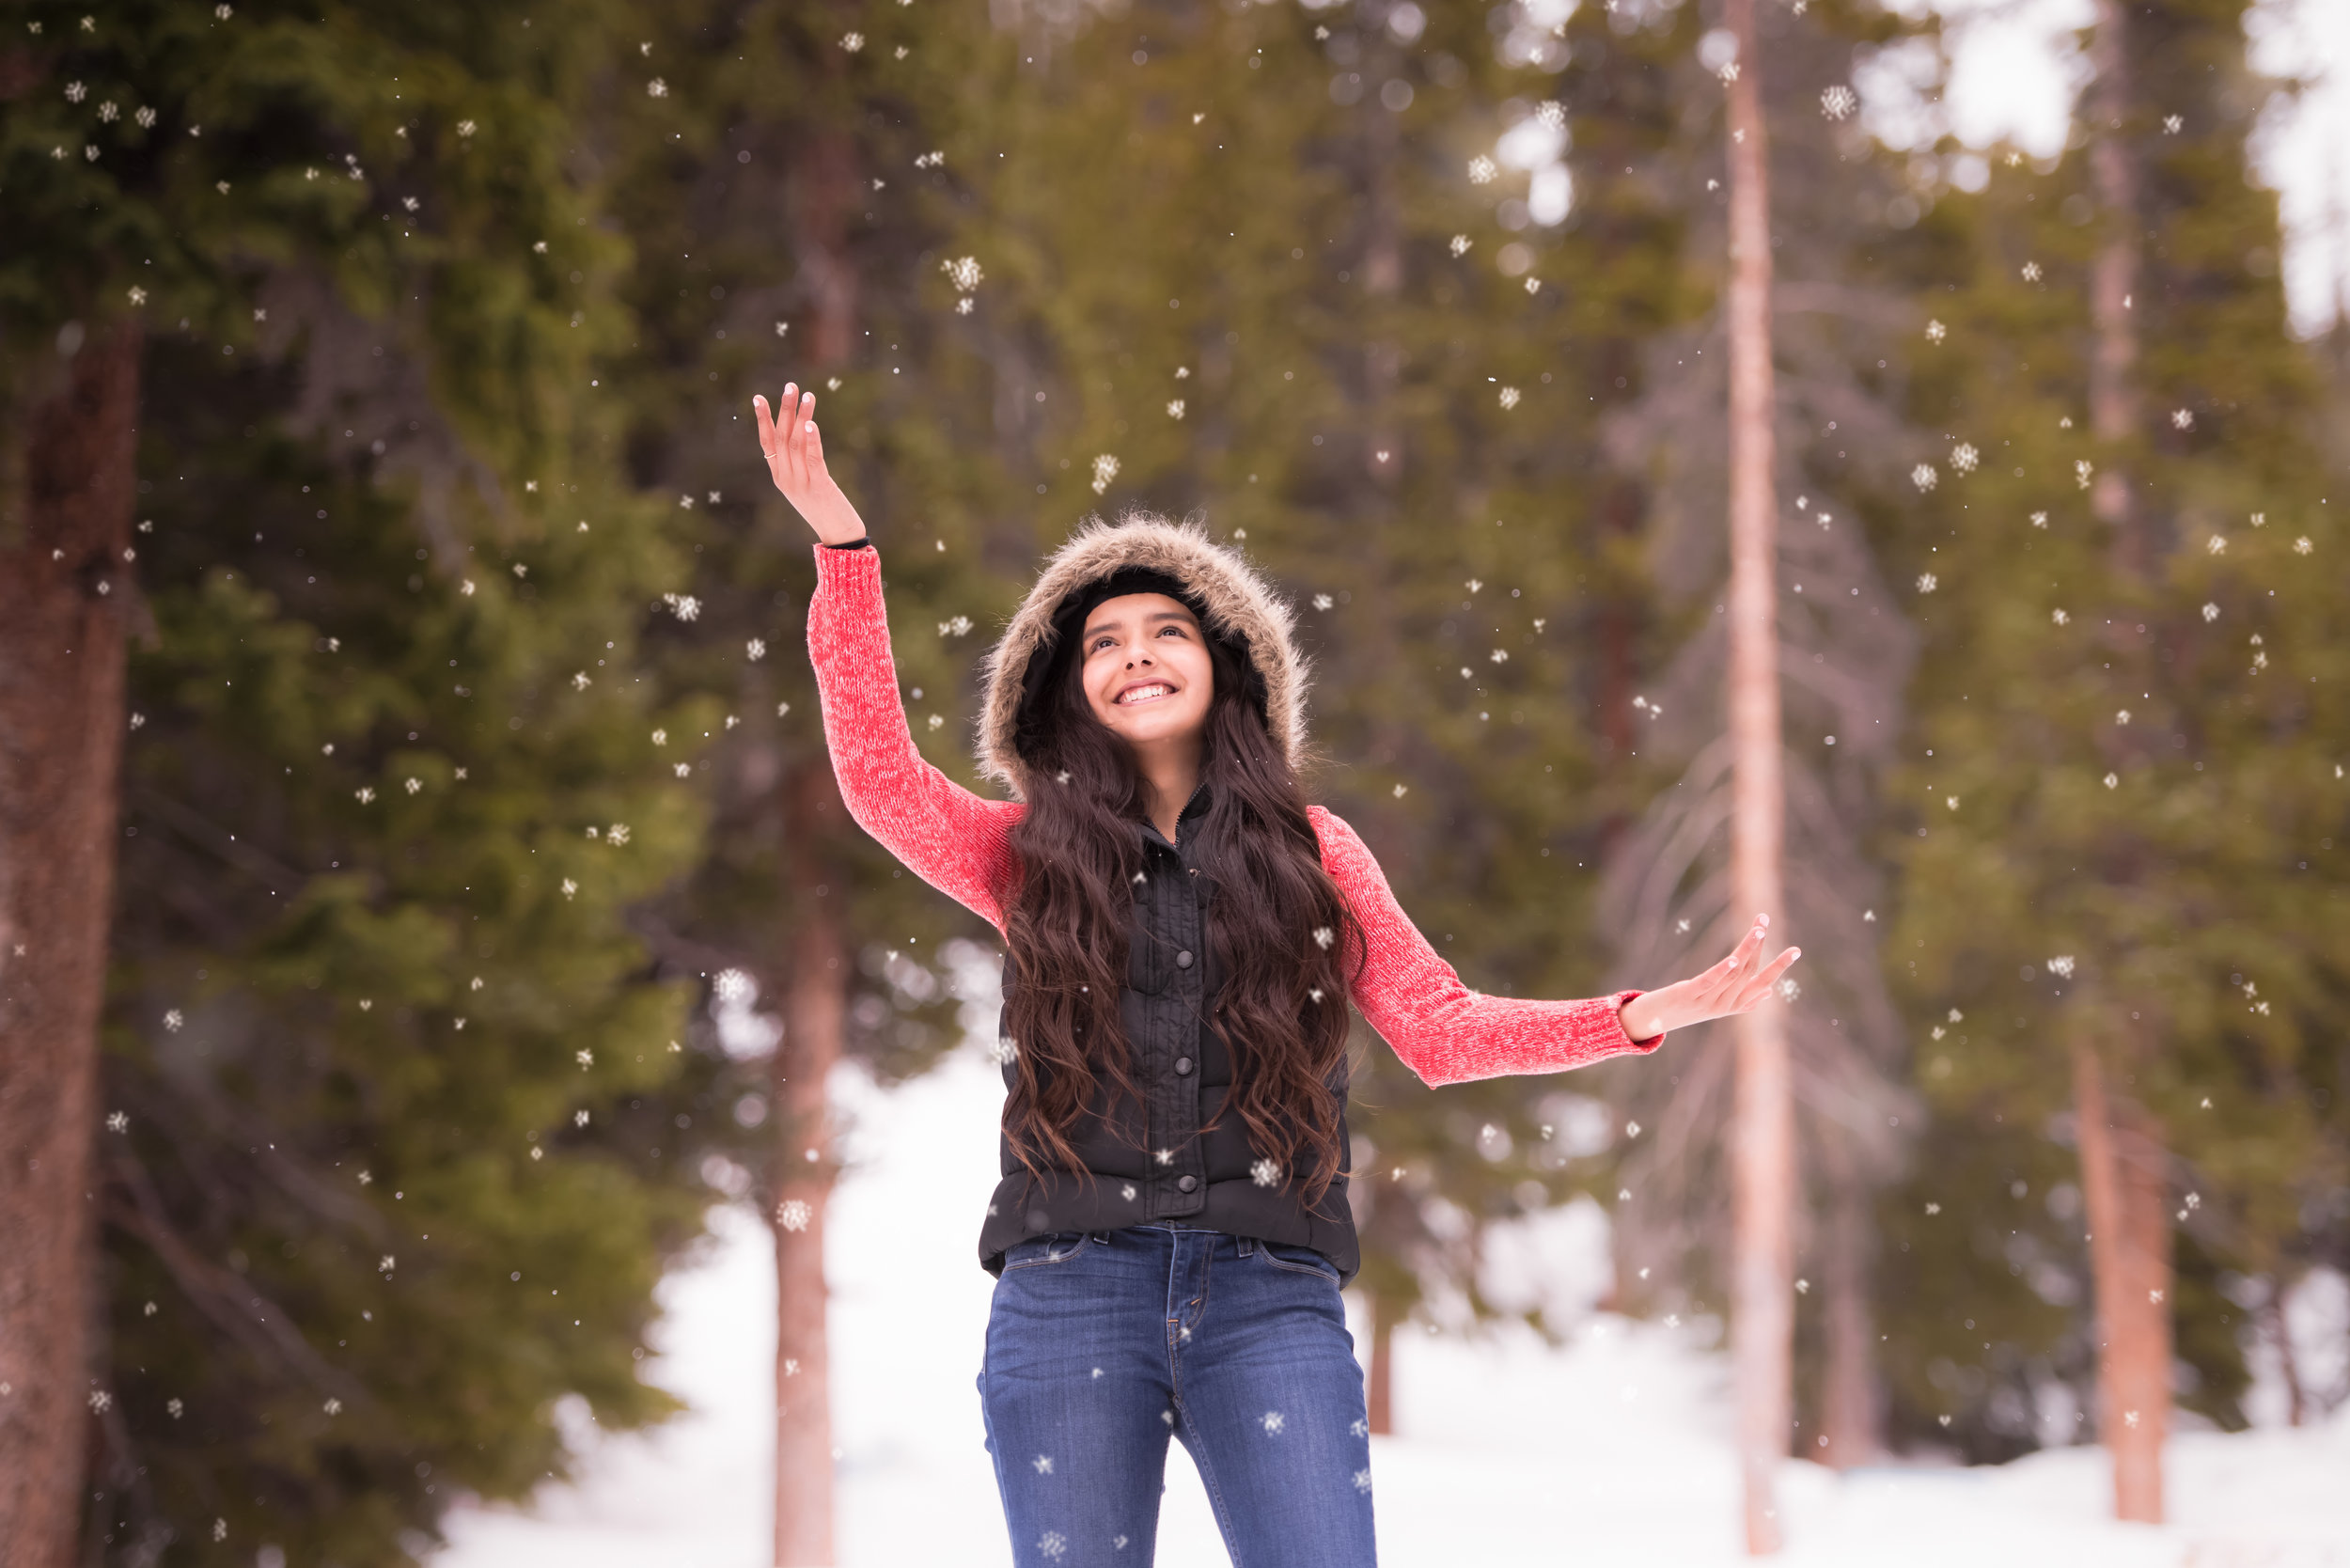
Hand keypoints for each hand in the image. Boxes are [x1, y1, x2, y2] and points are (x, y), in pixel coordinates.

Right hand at [753, 384, 868, 546]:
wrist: (839, 535)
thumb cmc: (825, 508)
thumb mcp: (805, 485)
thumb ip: (798, 464)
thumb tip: (800, 435)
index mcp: (779, 477)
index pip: (766, 442)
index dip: (762, 419)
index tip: (758, 397)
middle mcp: (786, 478)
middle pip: (781, 437)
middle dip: (785, 410)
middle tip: (790, 386)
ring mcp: (801, 483)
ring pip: (796, 443)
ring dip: (801, 417)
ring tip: (806, 395)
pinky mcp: (819, 486)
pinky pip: (812, 458)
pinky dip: (811, 439)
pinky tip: (811, 423)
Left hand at [1619, 912, 1800, 1042]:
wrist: (1652, 1022)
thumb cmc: (1686, 1009)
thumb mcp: (1718, 1005)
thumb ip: (1745, 1000)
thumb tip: (1770, 992)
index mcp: (1735, 1005)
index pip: (1763, 982)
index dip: (1779, 966)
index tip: (1796, 950)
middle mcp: (1726, 1004)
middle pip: (1749, 972)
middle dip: (1760, 945)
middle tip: (1765, 921)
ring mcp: (1708, 1001)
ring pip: (1734, 974)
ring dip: (1747, 949)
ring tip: (1758, 929)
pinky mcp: (1689, 995)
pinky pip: (1710, 982)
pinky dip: (1723, 970)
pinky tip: (1734, 957)